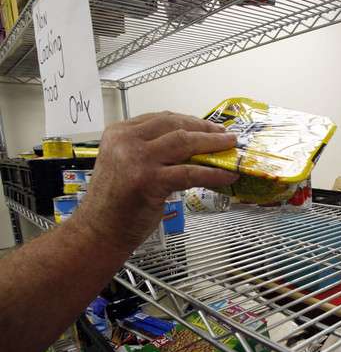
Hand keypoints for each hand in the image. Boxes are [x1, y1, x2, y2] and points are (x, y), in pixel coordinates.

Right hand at [72, 111, 237, 252]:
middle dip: (205, 129)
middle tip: (226, 136)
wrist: (98, 233)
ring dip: (213, 144)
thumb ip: (152, 151)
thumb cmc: (114, 205)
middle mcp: (125, 141)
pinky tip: (227, 176)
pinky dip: (213, 173)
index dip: (190, 121)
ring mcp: (137, 160)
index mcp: (118, 133)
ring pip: (184, 142)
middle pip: (175, 125)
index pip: (161, 118)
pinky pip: (190, 172)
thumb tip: (192, 148)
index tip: (209, 127)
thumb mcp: (127, 166)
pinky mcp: (149, 180)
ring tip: (231, 148)